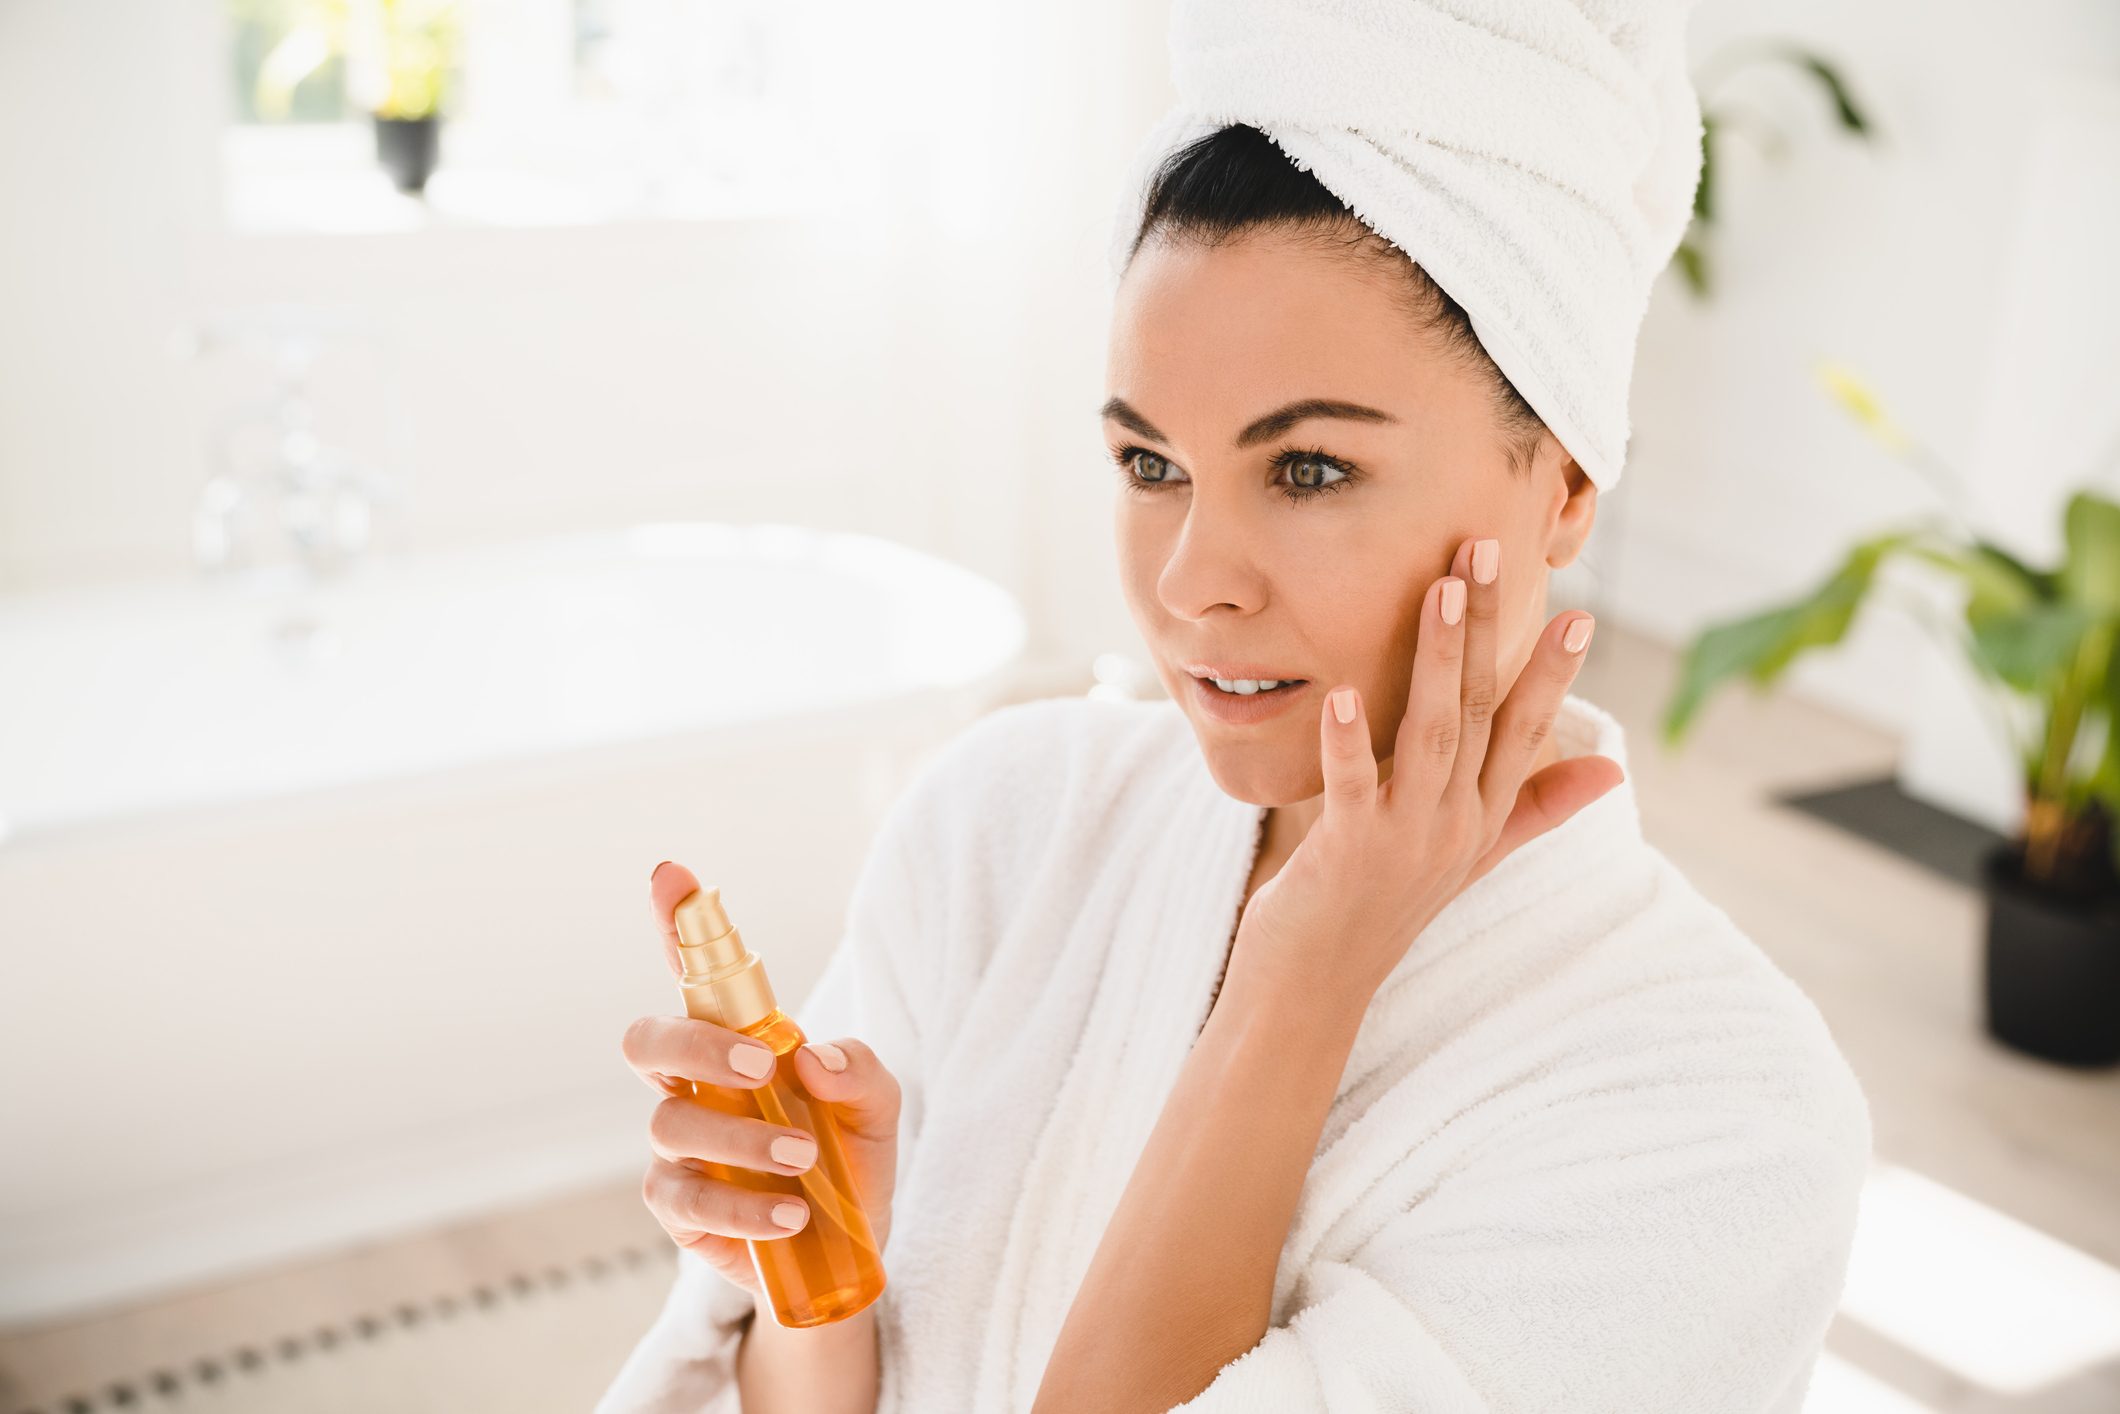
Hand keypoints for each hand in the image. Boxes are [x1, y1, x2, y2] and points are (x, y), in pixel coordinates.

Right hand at [622, 861, 901, 1302]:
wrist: (850, 1252)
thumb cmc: (851, 1158)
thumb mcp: (877, 1106)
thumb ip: (859, 1071)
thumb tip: (813, 1058)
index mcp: (738, 1041)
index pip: (694, 975)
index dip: (674, 922)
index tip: (671, 873)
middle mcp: (695, 1083)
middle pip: (647, 1041)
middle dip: (694, 1044)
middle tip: (760, 1066)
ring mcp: (680, 1145)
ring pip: (671, 1123)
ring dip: (740, 1137)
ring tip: (803, 1157)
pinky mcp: (679, 1208)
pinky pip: (685, 1197)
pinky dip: (740, 1205)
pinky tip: (790, 1214)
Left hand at [1234, 534, 1623, 1001]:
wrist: (1315, 986)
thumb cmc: (1381, 907)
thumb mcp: (1469, 855)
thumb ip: (1535, 807)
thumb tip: (1613, 770)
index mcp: (1480, 818)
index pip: (1526, 731)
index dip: (1552, 672)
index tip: (1579, 613)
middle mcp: (1454, 825)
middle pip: (1483, 712)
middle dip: (1489, 629)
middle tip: (1488, 549)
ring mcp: (1406, 840)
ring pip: (1432, 735)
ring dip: (1438, 661)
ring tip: (1441, 591)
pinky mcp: (1349, 854)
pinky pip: (1355, 788)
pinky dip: (1351, 741)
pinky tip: (1343, 693)